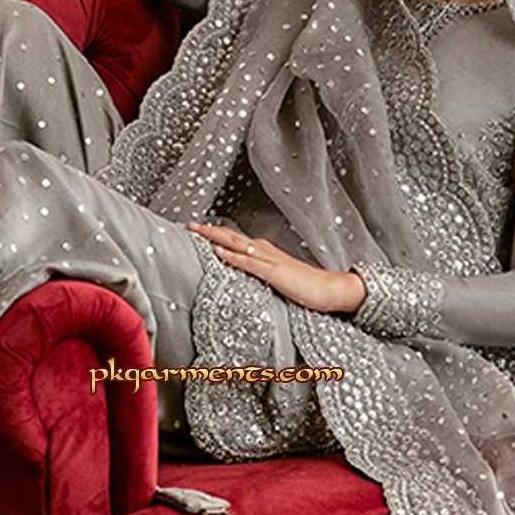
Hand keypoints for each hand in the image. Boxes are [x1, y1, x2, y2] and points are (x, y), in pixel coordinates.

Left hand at [186, 223, 365, 314]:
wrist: (329, 289)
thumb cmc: (304, 286)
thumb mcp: (275, 278)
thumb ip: (258, 274)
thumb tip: (240, 275)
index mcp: (263, 251)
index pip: (232, 239)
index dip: (212, 234)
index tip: (192, 231)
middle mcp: (263, 250)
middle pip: (229, 235)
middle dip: (206, 230)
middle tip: (184, 225)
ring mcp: (269, 260)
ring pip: (235, 243)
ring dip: (213, 237)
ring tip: (194, 231)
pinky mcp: (274, 272)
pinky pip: (249, 262)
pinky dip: (232, 256)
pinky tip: (218, 252)